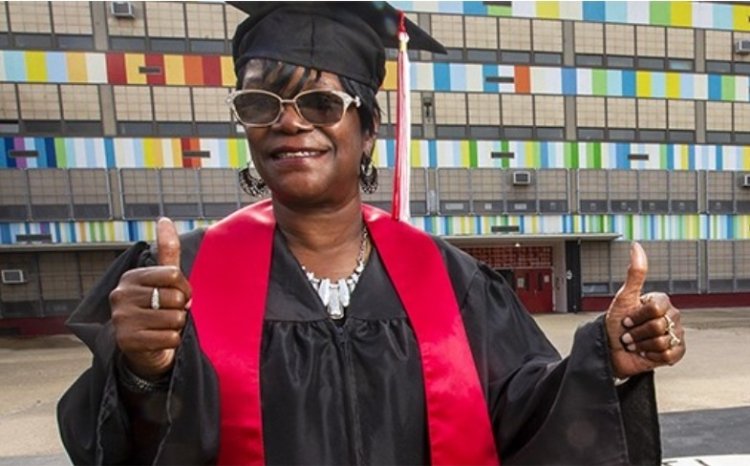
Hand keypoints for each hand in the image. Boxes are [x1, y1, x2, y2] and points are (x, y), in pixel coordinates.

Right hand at [110, 218, 190, 378]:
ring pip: (174, 318)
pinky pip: (169, 338)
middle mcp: (121, 295)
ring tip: (162, 327)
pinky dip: (172, 341)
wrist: (143, 348)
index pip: (173, 275)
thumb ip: (166, 251)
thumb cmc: (157, 308)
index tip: (179, 295)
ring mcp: (121, 318)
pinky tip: (160, 340)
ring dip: (176, 326)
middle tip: (168, 314)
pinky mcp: (127, 341)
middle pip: (175, 297)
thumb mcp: (162, 279)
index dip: (184, 288)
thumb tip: (164, 219)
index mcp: (131, 277)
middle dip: (181, 308)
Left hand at [605, 242, 685, 377]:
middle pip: (657, 326)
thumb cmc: (616, 324)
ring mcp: (676, 334)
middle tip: (629, 333)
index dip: (636, 316)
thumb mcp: (623, 297)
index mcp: (661, 302)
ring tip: (636, 343)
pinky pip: (669, 355)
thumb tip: (636, 245)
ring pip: (662, 341)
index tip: (627, 318)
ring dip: (641, 345)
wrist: (612, 350)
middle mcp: (672, 316)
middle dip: (636, 332)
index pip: (655, 308)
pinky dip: (652, 356)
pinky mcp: (676, 352)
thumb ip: (635, 273)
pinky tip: (646, 352)